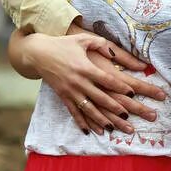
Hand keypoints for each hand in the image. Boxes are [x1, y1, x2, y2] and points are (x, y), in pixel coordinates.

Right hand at [21, 29, 165, 134]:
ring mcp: (70, 91)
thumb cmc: (63, 44)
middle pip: (101, 98)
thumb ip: (101, 44)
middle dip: (115, 108)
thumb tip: (114, 53)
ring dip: (101, 120)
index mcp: (86, 67)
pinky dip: (81, 122)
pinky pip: (73, 112)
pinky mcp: (62, 96)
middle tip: (128, 116)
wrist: (37, 53)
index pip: (107, 80)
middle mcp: (78, 81)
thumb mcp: (83, 39)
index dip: (120, 87)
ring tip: (113, 128)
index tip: (133, 93)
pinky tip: (89, 132)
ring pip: (88, 109)